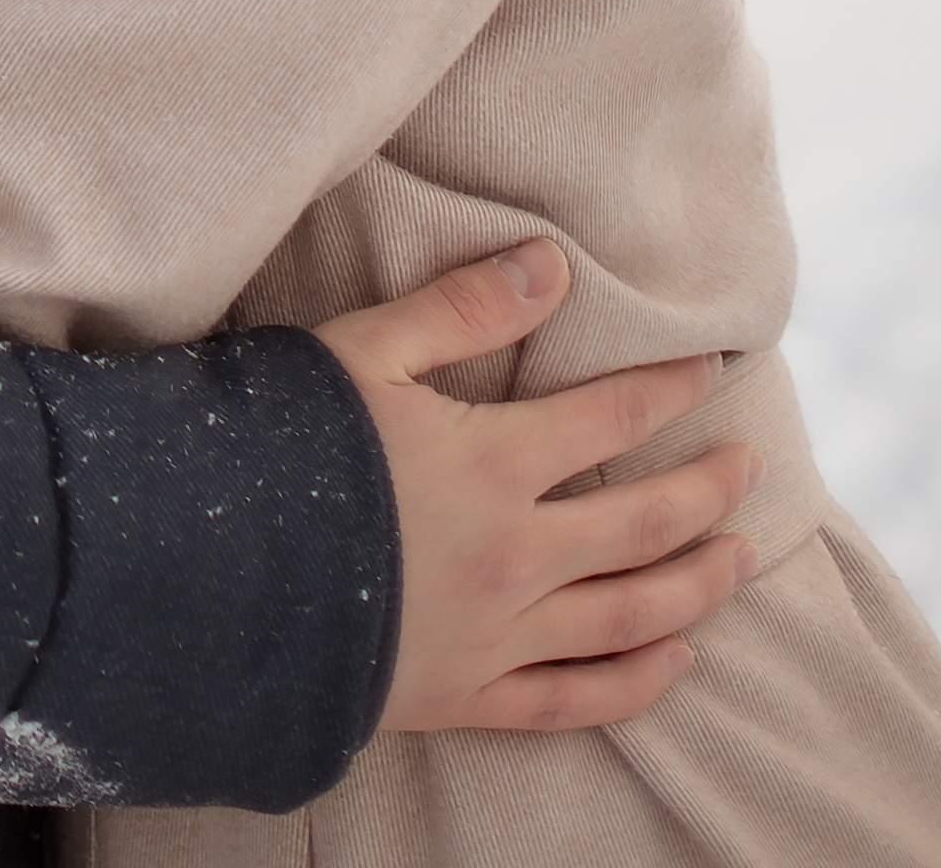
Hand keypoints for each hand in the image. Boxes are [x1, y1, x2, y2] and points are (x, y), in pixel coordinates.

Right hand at [319, 240, 759, 733]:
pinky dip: (636, 683)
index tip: (714, 366)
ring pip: (630, 614)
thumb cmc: (282, 448)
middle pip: (644, 522)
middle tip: (751, 468)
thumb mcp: (364, 351)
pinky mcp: (469, 694)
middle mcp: (516, 555)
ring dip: (697, 585)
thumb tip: (552, 266)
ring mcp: (499, 634)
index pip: (609, 415)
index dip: (669, 386)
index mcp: (494, 464)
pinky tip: (673, 662)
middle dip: (709, 491)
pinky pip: (576, 698)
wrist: (213, 578)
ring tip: (740, 560)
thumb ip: (462, 310)